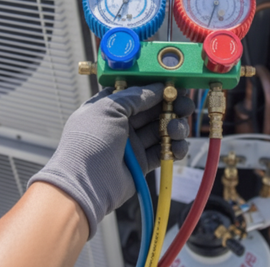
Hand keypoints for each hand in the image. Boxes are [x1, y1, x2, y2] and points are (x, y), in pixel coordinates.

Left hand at [29, 83, 193, 237]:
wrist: (84, 185)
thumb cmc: (89, 142)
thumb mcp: (108, 109)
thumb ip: (134, 96)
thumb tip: (157, 88)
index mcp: (109, 107)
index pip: (136, 92)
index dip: (155, 87)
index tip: (173, 84)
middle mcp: (121, 124)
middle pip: (153, 110)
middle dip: (172, 106)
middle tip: (185, 104)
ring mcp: (132, 144)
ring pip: (161, 129)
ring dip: (175, 126)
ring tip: (177, 129)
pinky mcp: (142, 163)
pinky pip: (164, 151)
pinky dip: (175, 148)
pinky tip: (178, 147)